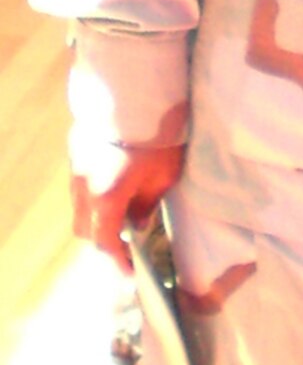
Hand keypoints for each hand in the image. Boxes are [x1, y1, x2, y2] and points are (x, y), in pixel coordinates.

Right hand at [72, 144, 185, 271]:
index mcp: (106, 199)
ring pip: (79, 208)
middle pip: (85, 229)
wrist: (138, 93)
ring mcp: (76, 170)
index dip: (119, 260)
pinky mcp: (76, 153)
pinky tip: (113, 185)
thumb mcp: (164, 176)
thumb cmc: (158, 137)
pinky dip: (93, 195)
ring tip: (121, 211)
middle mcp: (84, 188)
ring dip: (96, 216)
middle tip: (126, 238)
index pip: (106, 242)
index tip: (130, 271)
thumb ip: (147, 205)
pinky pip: (80, 186)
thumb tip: (139, 223)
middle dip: (103, 238)